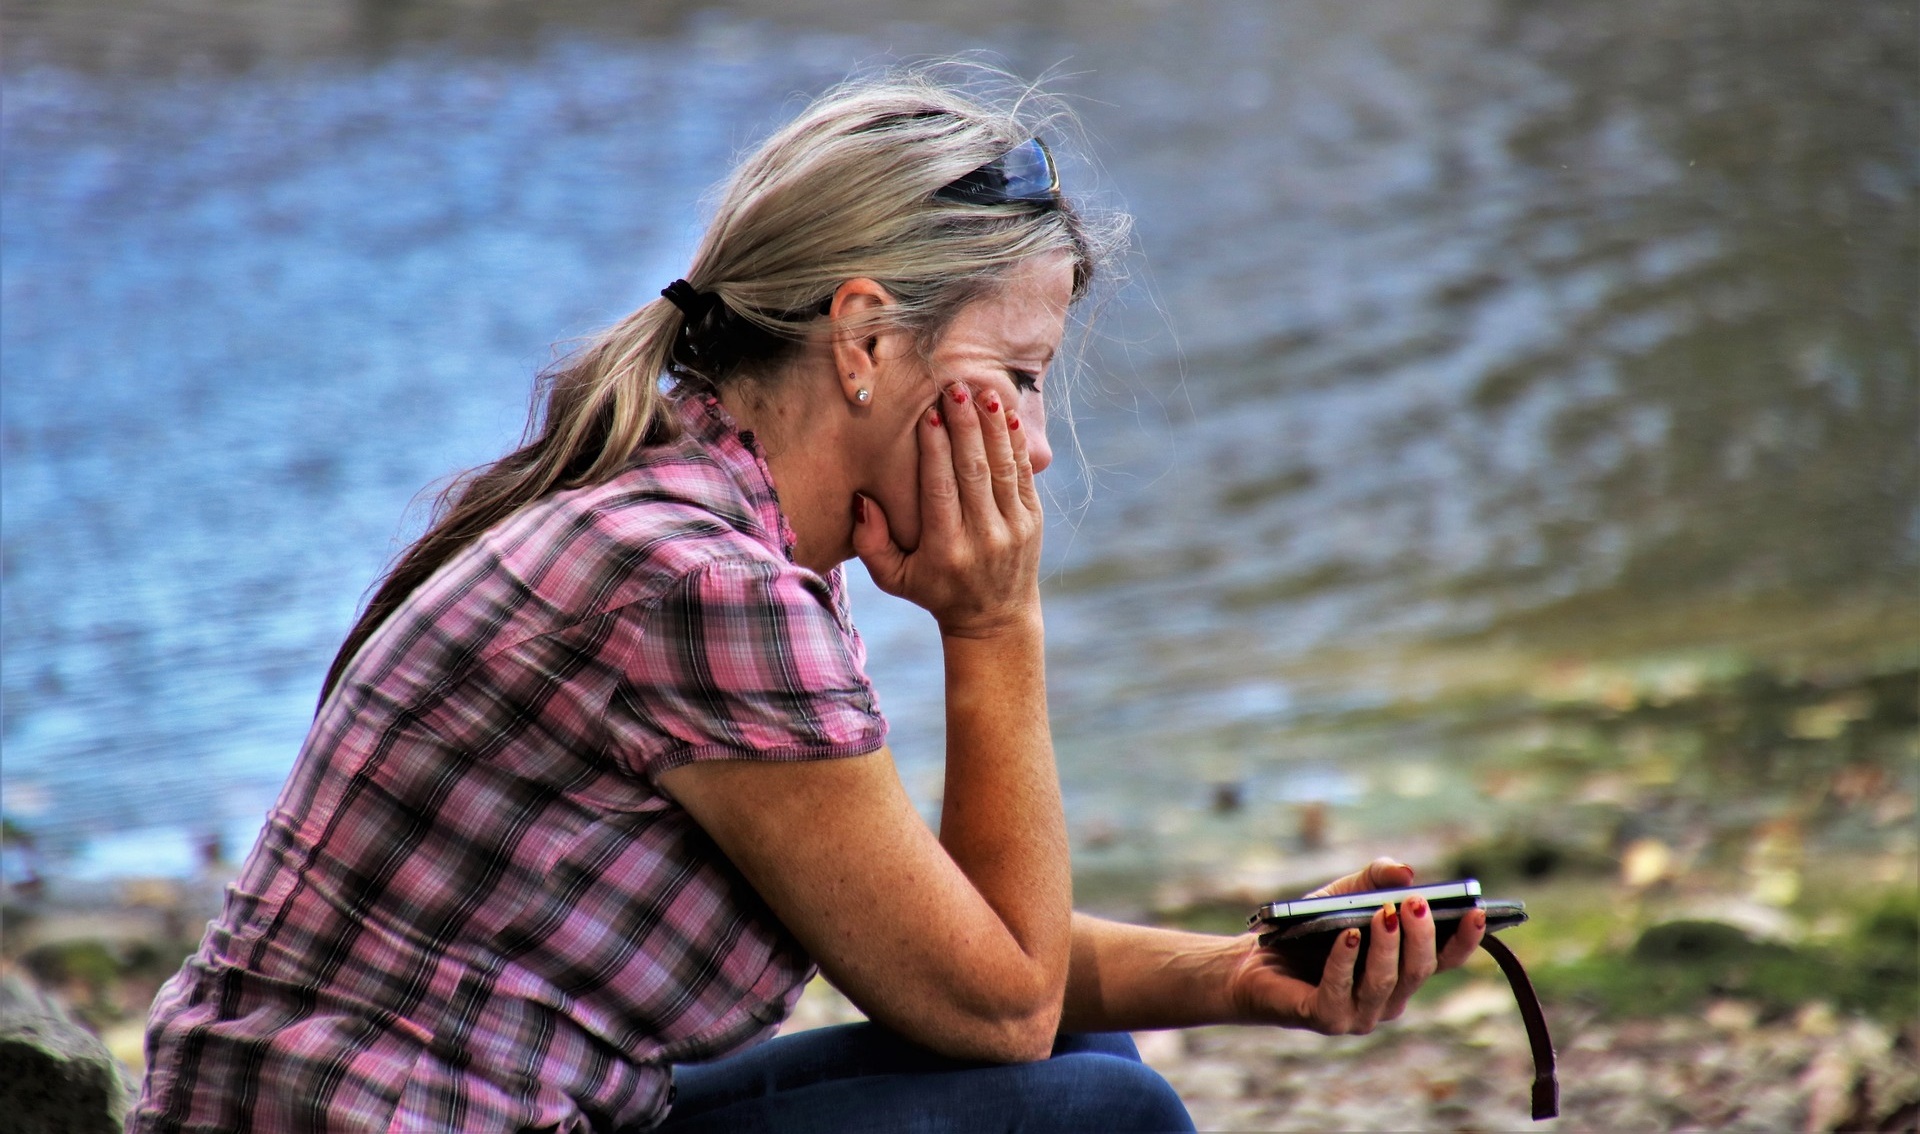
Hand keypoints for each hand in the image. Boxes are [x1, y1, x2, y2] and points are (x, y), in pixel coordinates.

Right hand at [853, 382, 1042, 637]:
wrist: (994, 618)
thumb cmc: (934, 591)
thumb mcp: (894, 578)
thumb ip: (870, 543)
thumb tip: (863, 500)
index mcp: (947, 550)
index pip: (941, 491)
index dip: (936, 452)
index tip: (929, 416)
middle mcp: (983, 537)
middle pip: (973, 472)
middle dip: (965, 427)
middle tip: (954, 388)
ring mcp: (1013, 528)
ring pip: (1001, 468)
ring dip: (992, 427)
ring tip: (982, 392)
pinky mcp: (1032, 520)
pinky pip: (1022, 474)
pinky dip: (1015, 443)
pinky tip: (1006, 414)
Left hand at [1226, 858, 1485, 1035]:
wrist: (1253, 961)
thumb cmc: (1309, 929)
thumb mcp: (1345, 894)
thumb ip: (1376, 878)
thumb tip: (1407, 872)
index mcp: (1402, 972)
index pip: (1444, 960)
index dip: (1466, 940)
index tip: (1477, 910)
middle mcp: (1388, 999)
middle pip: (1419, 970)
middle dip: (1421, 935)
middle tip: (1416, 903)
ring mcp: (1358, 1014)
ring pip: (1385, 982)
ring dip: (1387, 946)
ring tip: (1384, 913)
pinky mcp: (1325, 1019)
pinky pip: (1341, 991)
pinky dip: (1346, 961)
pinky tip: (1348, 935)